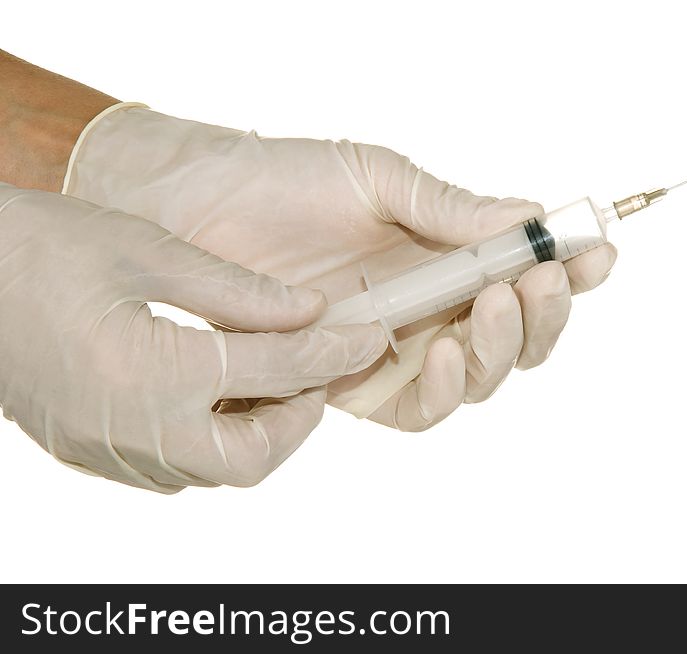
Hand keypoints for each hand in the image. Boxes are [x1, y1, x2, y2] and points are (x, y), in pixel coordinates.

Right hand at [0, 183, 387, 491]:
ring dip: (256, 431)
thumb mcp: (148, 250)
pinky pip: (173, 465)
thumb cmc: (38, 248)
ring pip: (214, 470)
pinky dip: (211, 436)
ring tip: (269, 375)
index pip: (275, 372)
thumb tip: (310, 312)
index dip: (331, 352)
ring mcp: (106, 451)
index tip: (366, 337)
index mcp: (151, 373)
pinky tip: (215, 391)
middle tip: (311, 371)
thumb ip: (239, 291)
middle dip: (297, 419)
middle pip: (252, 459)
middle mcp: (132, 430)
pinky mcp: (88, 451)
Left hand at [65, 107, 616, 429]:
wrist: (200, 210)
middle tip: (534, 282)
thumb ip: (451, 210)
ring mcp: (398, 350)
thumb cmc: (287, 183)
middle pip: (515, 338)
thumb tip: (531, 216)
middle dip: (541, 317)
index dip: (571, 271)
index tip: (596, 254)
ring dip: (498, 353)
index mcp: (447, 255)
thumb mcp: (379, 180)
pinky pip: (419, 409)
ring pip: (478, 380)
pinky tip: (439, 350)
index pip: (526, 273)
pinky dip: (443, 390)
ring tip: (487, 308)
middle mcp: (433, 308)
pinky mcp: (357, 384)